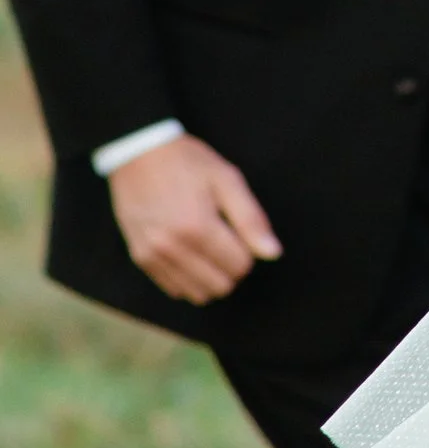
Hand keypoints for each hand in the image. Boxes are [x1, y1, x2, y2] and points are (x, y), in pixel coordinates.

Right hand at [108, 132, 282, 304]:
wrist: (137, 154)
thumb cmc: (187, 163)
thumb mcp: (227, 179)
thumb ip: (251, 219)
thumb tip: (272, 254)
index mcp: (199, 227)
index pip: (240, 266)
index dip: (248, 252)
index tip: (239, 233)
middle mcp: (173, 247)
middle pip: (220, 286)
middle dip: (232, 268)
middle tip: (226, 241)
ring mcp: (153, 256)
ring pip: (197, 294)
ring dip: (210, 278)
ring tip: (208, 248)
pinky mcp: (140, 258)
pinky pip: (173, 289)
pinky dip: (188, 280)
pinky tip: (190, 254)